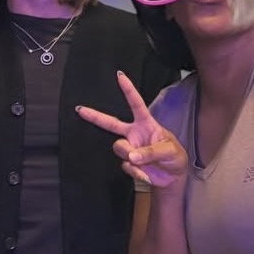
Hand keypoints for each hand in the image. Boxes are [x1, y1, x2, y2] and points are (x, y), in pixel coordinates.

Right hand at [75, 71, 188, 187]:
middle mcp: (134, 134)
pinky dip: (136, 171)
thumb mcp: (169, 151)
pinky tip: (146, 174)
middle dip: (95, 116)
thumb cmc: (174, 157)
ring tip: (145, 163)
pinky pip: (125, 165)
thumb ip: (151, 152)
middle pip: (111, 123)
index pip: (136, 104)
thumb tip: (132, 156)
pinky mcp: (128, 163)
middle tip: (80, 109)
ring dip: (130, 156)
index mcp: (146, 124)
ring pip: (119, 148)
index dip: (128, 90)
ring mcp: (130, 148)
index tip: (119, 75)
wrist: (173, 178)